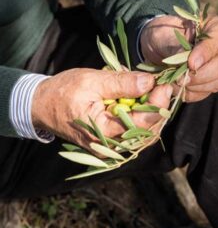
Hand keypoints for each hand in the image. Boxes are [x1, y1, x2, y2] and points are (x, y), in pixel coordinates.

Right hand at [32, 68, 171, 150]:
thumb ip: (121, 83)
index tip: (164, 84)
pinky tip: (144, 98)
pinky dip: (143, 114)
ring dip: (153, 111)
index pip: (141, 123)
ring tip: (155, 90)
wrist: (42, 105)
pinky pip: (136, 130)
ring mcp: (112, 145)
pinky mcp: (114, 140)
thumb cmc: (63, 92)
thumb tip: (149, 82)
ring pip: (145, 132)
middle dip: (159, 107)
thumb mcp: (91, 81)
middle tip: (164, 85)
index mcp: (102, 133)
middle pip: (148, 131)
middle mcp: (110, 146)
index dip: (157, 104)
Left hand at [140, 15, 217, 101]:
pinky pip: (208, 92)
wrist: (158, 48)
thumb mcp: (165, 34)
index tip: (191, 63)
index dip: (208, 51)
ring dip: (197, 86)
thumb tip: (188, 65)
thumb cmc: (164, 34)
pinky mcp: (213, 82)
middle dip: (203, 74)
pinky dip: (191, 93)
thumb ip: (176, 46)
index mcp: (216, 25)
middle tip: (183, 78)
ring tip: (177, 81)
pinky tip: (178, 86)